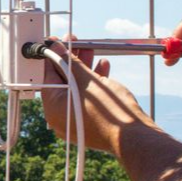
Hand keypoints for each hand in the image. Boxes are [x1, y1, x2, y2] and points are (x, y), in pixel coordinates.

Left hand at [41, 36, 153, 154]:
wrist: (133, 138)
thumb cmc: (108, 112)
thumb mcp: (86, 80)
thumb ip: (69, 62)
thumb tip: (56, 48)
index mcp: (53, 109)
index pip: (48, 76)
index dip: (52, 55)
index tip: (57, 42)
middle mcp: (61, 117)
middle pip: (62, 81)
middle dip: (70, 59)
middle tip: (75, 41)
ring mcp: (76, 120)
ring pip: (76, 88)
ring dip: (83, 67)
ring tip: (91, 49)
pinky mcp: (90, 121)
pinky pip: (87, 98)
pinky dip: (93, 82)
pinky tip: (103, 66)